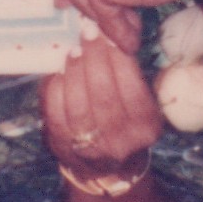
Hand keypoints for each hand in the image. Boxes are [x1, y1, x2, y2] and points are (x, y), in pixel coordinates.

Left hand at [41, 34, 161, 169]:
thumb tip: (111, 37)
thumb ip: (130, 77)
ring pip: (79, 105)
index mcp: (146, 127)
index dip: (118, 59)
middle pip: (104, 96)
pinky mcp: (65, 148)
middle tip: (88, 33)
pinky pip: (57, 114)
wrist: (107, 168)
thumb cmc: (125, 124)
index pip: (132, 89)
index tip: (109, 35)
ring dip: (74, 72)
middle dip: (94, 60)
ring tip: (74, 50)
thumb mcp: (140, 107)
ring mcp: (92, 149)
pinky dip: (56, 89)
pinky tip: (60, 71)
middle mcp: (122, 142)